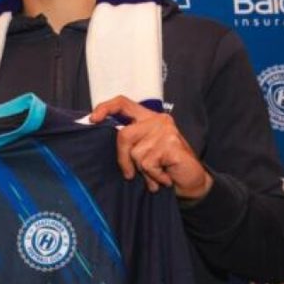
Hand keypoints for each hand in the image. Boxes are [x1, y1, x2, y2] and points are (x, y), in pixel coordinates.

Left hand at [89, 95, 211, 198]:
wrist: (191, 180)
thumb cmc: (164, 165)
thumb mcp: (143, 151)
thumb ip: (128, 142)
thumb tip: (101, 137)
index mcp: (147, 117)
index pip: (123, 103)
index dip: (105, 108)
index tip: (92, 119)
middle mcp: (157, 120)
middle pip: (124, 134)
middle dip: (123, 158)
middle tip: (129, 173)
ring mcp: (166, 131)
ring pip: (136, 153)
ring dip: (143, 171)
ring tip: (156, 174)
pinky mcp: (172, 144)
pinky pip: (149, 164)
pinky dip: (154, 176)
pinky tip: (165, 177)